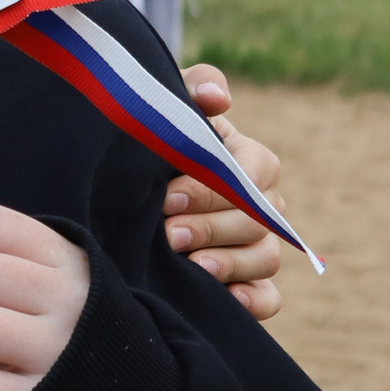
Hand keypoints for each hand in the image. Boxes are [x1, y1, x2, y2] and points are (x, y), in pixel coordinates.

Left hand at [170, 65, 287, 321]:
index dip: (213, 187)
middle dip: (211, 227)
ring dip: (229, 263)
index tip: (166, 197)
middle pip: (257, 220)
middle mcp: (260, 205)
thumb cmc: (151, 140)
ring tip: (190, 267)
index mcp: (247, 160)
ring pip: (266, 257)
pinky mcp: (245, 284)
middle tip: (167, 233)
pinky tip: (223, 299)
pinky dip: (252, 301)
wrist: (121, 183)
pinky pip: (268, 299)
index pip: (254, 171)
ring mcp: (255, 246)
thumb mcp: (164, 108)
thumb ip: (190, 89)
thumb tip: (218, 97)